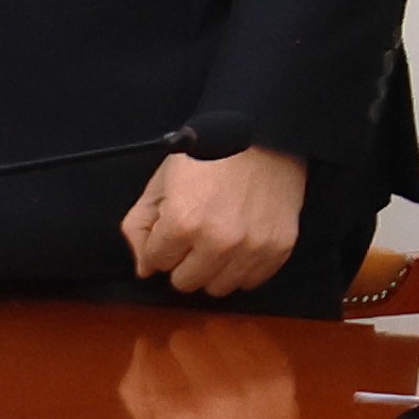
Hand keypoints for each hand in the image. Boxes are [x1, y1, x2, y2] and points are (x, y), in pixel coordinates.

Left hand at [122, 141, 315, 301]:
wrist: (262, 130)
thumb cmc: (210, 150)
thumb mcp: (161, 181)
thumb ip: (139, 227)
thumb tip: (145, 268)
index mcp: (183, 221)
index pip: (156, 263)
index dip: (160, 244)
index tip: (172, 229)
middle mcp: (218, 240)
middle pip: (185, 282)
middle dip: (183, 261)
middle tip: (195, 235)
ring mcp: (251, 246)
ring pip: (218, 288)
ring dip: (213, 268)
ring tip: (218, 239)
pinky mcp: (279, 247)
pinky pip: (252, 280)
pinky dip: (243, 268)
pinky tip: (240, 244)